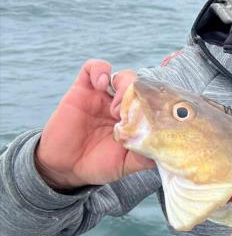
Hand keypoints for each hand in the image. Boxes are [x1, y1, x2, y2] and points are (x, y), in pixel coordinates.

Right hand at [35, 59, 153, 189]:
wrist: (65, 167)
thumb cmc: (97, 164)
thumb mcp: (125, 164)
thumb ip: (144, 158)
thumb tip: (162, 152)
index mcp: (135, 119)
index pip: (153, 101)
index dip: (155, 104)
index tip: (149, 119)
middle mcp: (121, 105)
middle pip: (141, 87)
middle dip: (140, 96)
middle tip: (129, 116)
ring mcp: (103, 97)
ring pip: (122, 75)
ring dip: (124, 85)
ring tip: (116, 108)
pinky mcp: (82, 90)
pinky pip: (92, 67)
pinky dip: (100, 69)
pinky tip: (101, 85)